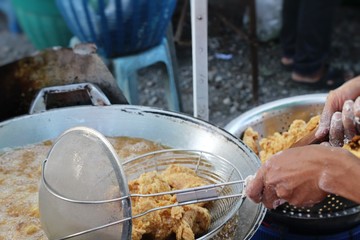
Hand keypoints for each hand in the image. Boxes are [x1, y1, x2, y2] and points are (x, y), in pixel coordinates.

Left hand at [245, 145, 359, 208]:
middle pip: (265, 200)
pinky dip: (298, 198)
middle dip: (271, 198)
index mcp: (267, 169)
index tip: (256, 195)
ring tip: (297, 185)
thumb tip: (266, 177)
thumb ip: (272, 169)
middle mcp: (273, 182)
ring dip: (285, 198)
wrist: (326, 166)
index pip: (251, 190)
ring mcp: (283, 193)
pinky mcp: (295, 202)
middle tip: (280, 191)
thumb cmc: (309, 157)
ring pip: (280, 202)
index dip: (254, 195)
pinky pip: (294, 203)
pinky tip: (305, 187)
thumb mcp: (284, 157)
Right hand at [316, 76, 359, 145]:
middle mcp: (345, 131)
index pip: (328, 141)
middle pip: (337, 140)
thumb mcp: (331, 102)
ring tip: (348, 103)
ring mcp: (357, 128)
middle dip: (335, 127)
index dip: (325, 142)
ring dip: (347, 116)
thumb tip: (318, 135)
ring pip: (350, 132)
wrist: (359, 85)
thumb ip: (324, 118)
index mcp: (333, 126)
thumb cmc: (346, 92)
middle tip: (337, 114)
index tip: (324, 137)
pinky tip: (357, 102)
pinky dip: (357, 109)